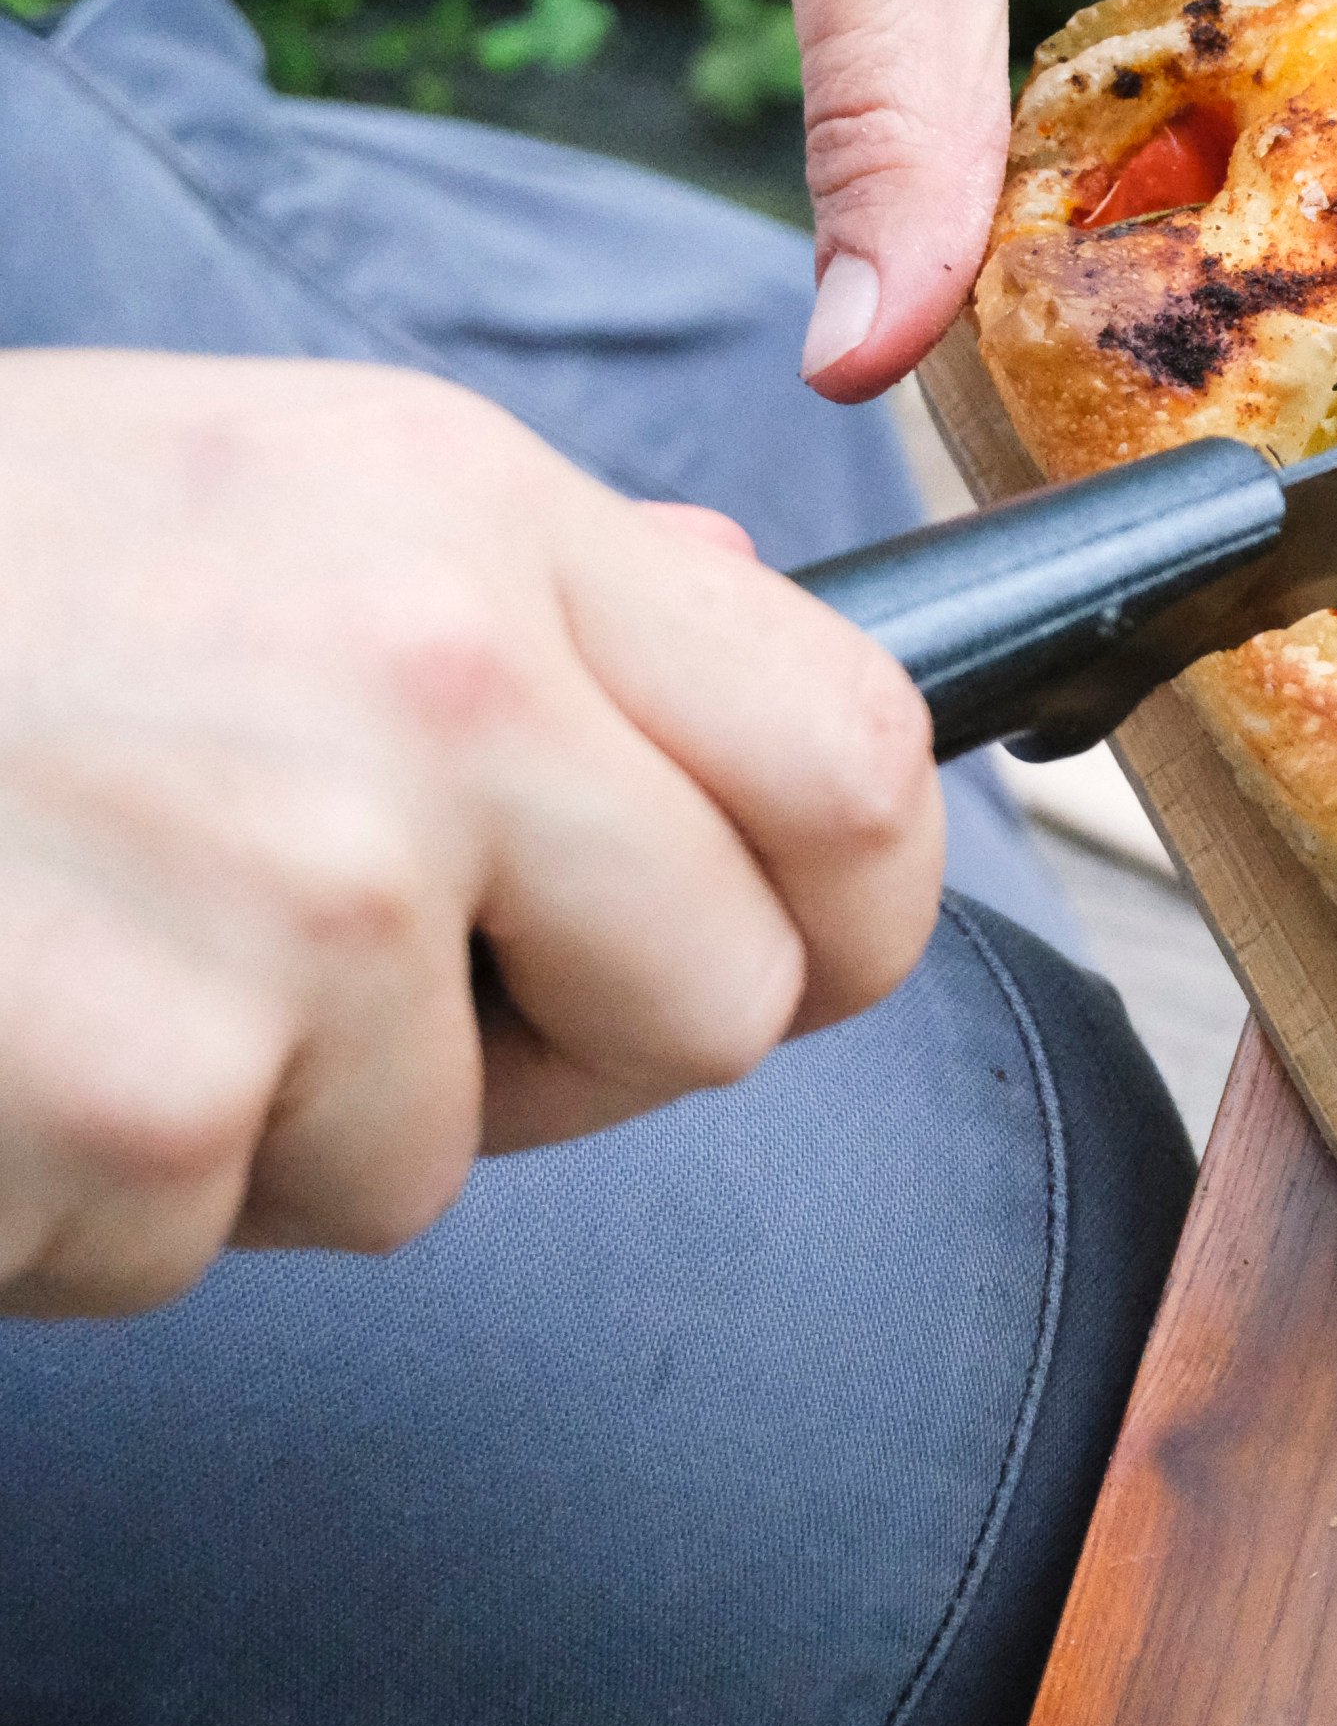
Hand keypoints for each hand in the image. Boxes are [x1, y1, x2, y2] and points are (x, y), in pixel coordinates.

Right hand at [0, 353, 941, 1311]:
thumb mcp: (263, 479)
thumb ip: (535, 582)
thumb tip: (774, 651)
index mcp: (481, 526)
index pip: (859, 769)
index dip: (854, 907)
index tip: (786, 947)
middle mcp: (429, 698)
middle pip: (722, 1011)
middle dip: (573, 1050)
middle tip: (379, 985)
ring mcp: (296, 906)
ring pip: (438, 1165)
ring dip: (278, 1124)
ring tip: (94, 950)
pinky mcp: (145, 1101)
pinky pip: (206, 1246)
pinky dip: (89, 1196)